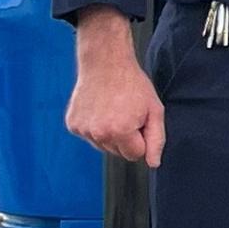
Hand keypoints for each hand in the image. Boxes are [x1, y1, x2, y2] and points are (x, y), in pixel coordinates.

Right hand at [65, 9, 165, 167]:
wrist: (105, 63)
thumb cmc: (133, 84)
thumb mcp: (154, 110)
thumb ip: (156, 140)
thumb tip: (153, 164)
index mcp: (120, 132)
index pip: (135, 155)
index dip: (141, 139)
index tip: (139, 121)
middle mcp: (98, 134)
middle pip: (118, 152)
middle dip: (126, 137)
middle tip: (126, 113)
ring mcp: (83, 130)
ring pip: (103, 146)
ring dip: (110, 133)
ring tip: (113, 110)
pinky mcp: (72, 125)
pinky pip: (90, 136)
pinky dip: (95, 127)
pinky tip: (99, 109)